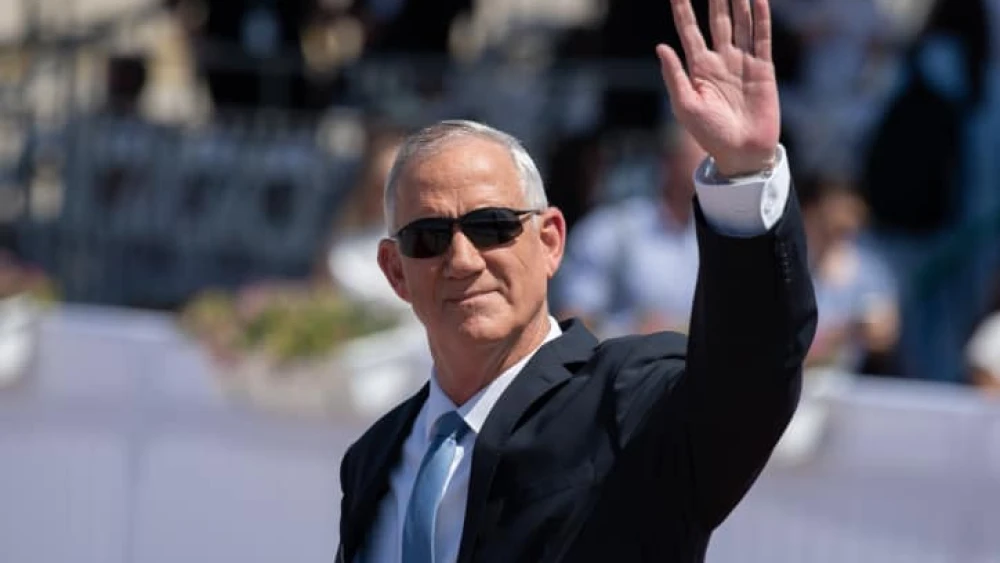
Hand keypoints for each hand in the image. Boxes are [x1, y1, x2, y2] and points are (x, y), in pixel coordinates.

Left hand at [658, 0, 779, 176]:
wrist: (741, 152)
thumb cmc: (710, 134)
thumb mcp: (685, 106)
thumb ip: (674, 75)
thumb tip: (660, 46)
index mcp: (698, 69)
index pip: (689, 31)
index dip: (683, 10)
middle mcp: (720, 60)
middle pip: (717, 21)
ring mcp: (742, 62)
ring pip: (740, 24)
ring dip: (739, 2)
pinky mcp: (763, 69)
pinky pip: (761, 38)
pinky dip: (761, 18)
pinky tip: (758, 0)